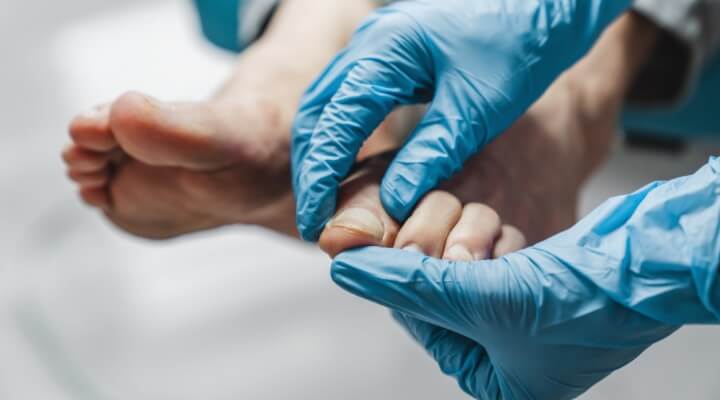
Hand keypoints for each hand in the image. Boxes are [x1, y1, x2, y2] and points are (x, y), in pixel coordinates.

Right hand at [291, 0, 630, 240]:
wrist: (545, 7)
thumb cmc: (519, 45)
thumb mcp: (477, 107)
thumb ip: (432, 152)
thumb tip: (394, 202)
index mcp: (386, 49)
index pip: (335, 120)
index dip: (320, 176)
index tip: (316, 221)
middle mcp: (370, 43)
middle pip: (317, 113)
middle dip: (311, 169)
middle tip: (315, 220)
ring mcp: (376, 46)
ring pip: (327, 106)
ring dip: (323, 155)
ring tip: (326, 202)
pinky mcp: (389, 57)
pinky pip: (349, 100)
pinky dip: (342, 138)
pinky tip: (351, 169)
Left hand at [330, 158, 719, 398]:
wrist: (650, 264)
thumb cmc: (584, 302)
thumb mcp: (483, 299)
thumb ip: (410, 284)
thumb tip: (350, 270)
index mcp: (496, 383)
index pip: (421, 325)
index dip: (409, 284)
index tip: (396, 250)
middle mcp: (507, 354)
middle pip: (440, 294)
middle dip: (452, 263)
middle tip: (467, 249)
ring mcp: (522, 315)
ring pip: (464, 266)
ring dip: (479, 245)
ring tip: (507, 249)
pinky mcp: (536, 280)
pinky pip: (493, 251)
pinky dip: (500, 239)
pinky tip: (522, 241)